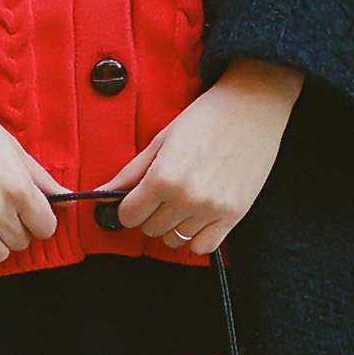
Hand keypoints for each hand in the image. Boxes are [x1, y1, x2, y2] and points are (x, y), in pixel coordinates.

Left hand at [108, 60, 303, 255]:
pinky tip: (197, 218)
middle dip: (150, 215)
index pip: (128, 216)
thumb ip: (130, 172)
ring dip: (173, 226)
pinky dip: (195, 238)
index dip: (128, 207)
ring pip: (175, 240)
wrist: (252, 107)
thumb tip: (100, 194)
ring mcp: (212, 209)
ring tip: (182, 203)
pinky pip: (204, 247)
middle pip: (150, 230)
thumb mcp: (161, 140)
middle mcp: (186, 198)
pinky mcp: (234, 215)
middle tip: (161, 195)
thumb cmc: (206, 117)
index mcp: (163, 177)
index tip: (136, 198)